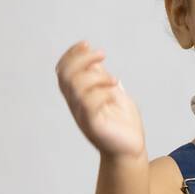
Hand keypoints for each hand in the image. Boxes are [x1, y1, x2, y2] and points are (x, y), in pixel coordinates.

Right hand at [56, 41, 145, 158]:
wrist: (131, 149)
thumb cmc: (123, 124)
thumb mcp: (113, 94)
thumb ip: (102, 79)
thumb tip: (95, 60)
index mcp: (78, 96)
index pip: (62, 71)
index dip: (70, 54)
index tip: (86, 44)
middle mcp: (76, 105)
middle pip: (65, 75)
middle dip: (82, 59)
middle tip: (103, 55)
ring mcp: (83, 115)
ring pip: (76, 87)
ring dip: (96, 76)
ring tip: (114, 80)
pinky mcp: (93, 125)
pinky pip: (89, 104)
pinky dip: (102, 93)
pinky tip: (116, 94)